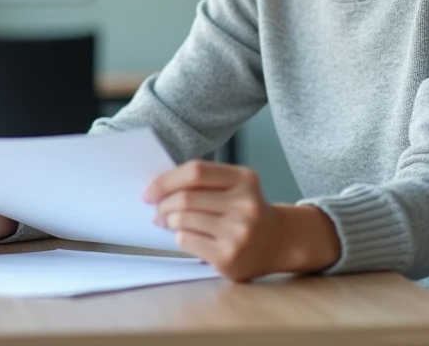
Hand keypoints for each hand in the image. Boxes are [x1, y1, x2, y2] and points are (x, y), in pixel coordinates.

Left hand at [143, 160, 339, 281]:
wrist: (278, 241)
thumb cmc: (246, 210)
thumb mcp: (236, 186)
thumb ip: (204, 182)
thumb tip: (158, 188)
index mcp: (245, 179)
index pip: (196, 171)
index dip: (166, 180)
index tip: (150, 191)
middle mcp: (245, 204)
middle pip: (186, 198)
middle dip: (163, 203)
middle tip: (157, 209)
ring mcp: (238, 232)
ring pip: (183, 220)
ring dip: (168, 220)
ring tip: (168, 222)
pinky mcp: (229, 256)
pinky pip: (187, 240)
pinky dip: (178, 236)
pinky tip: (185, 235)